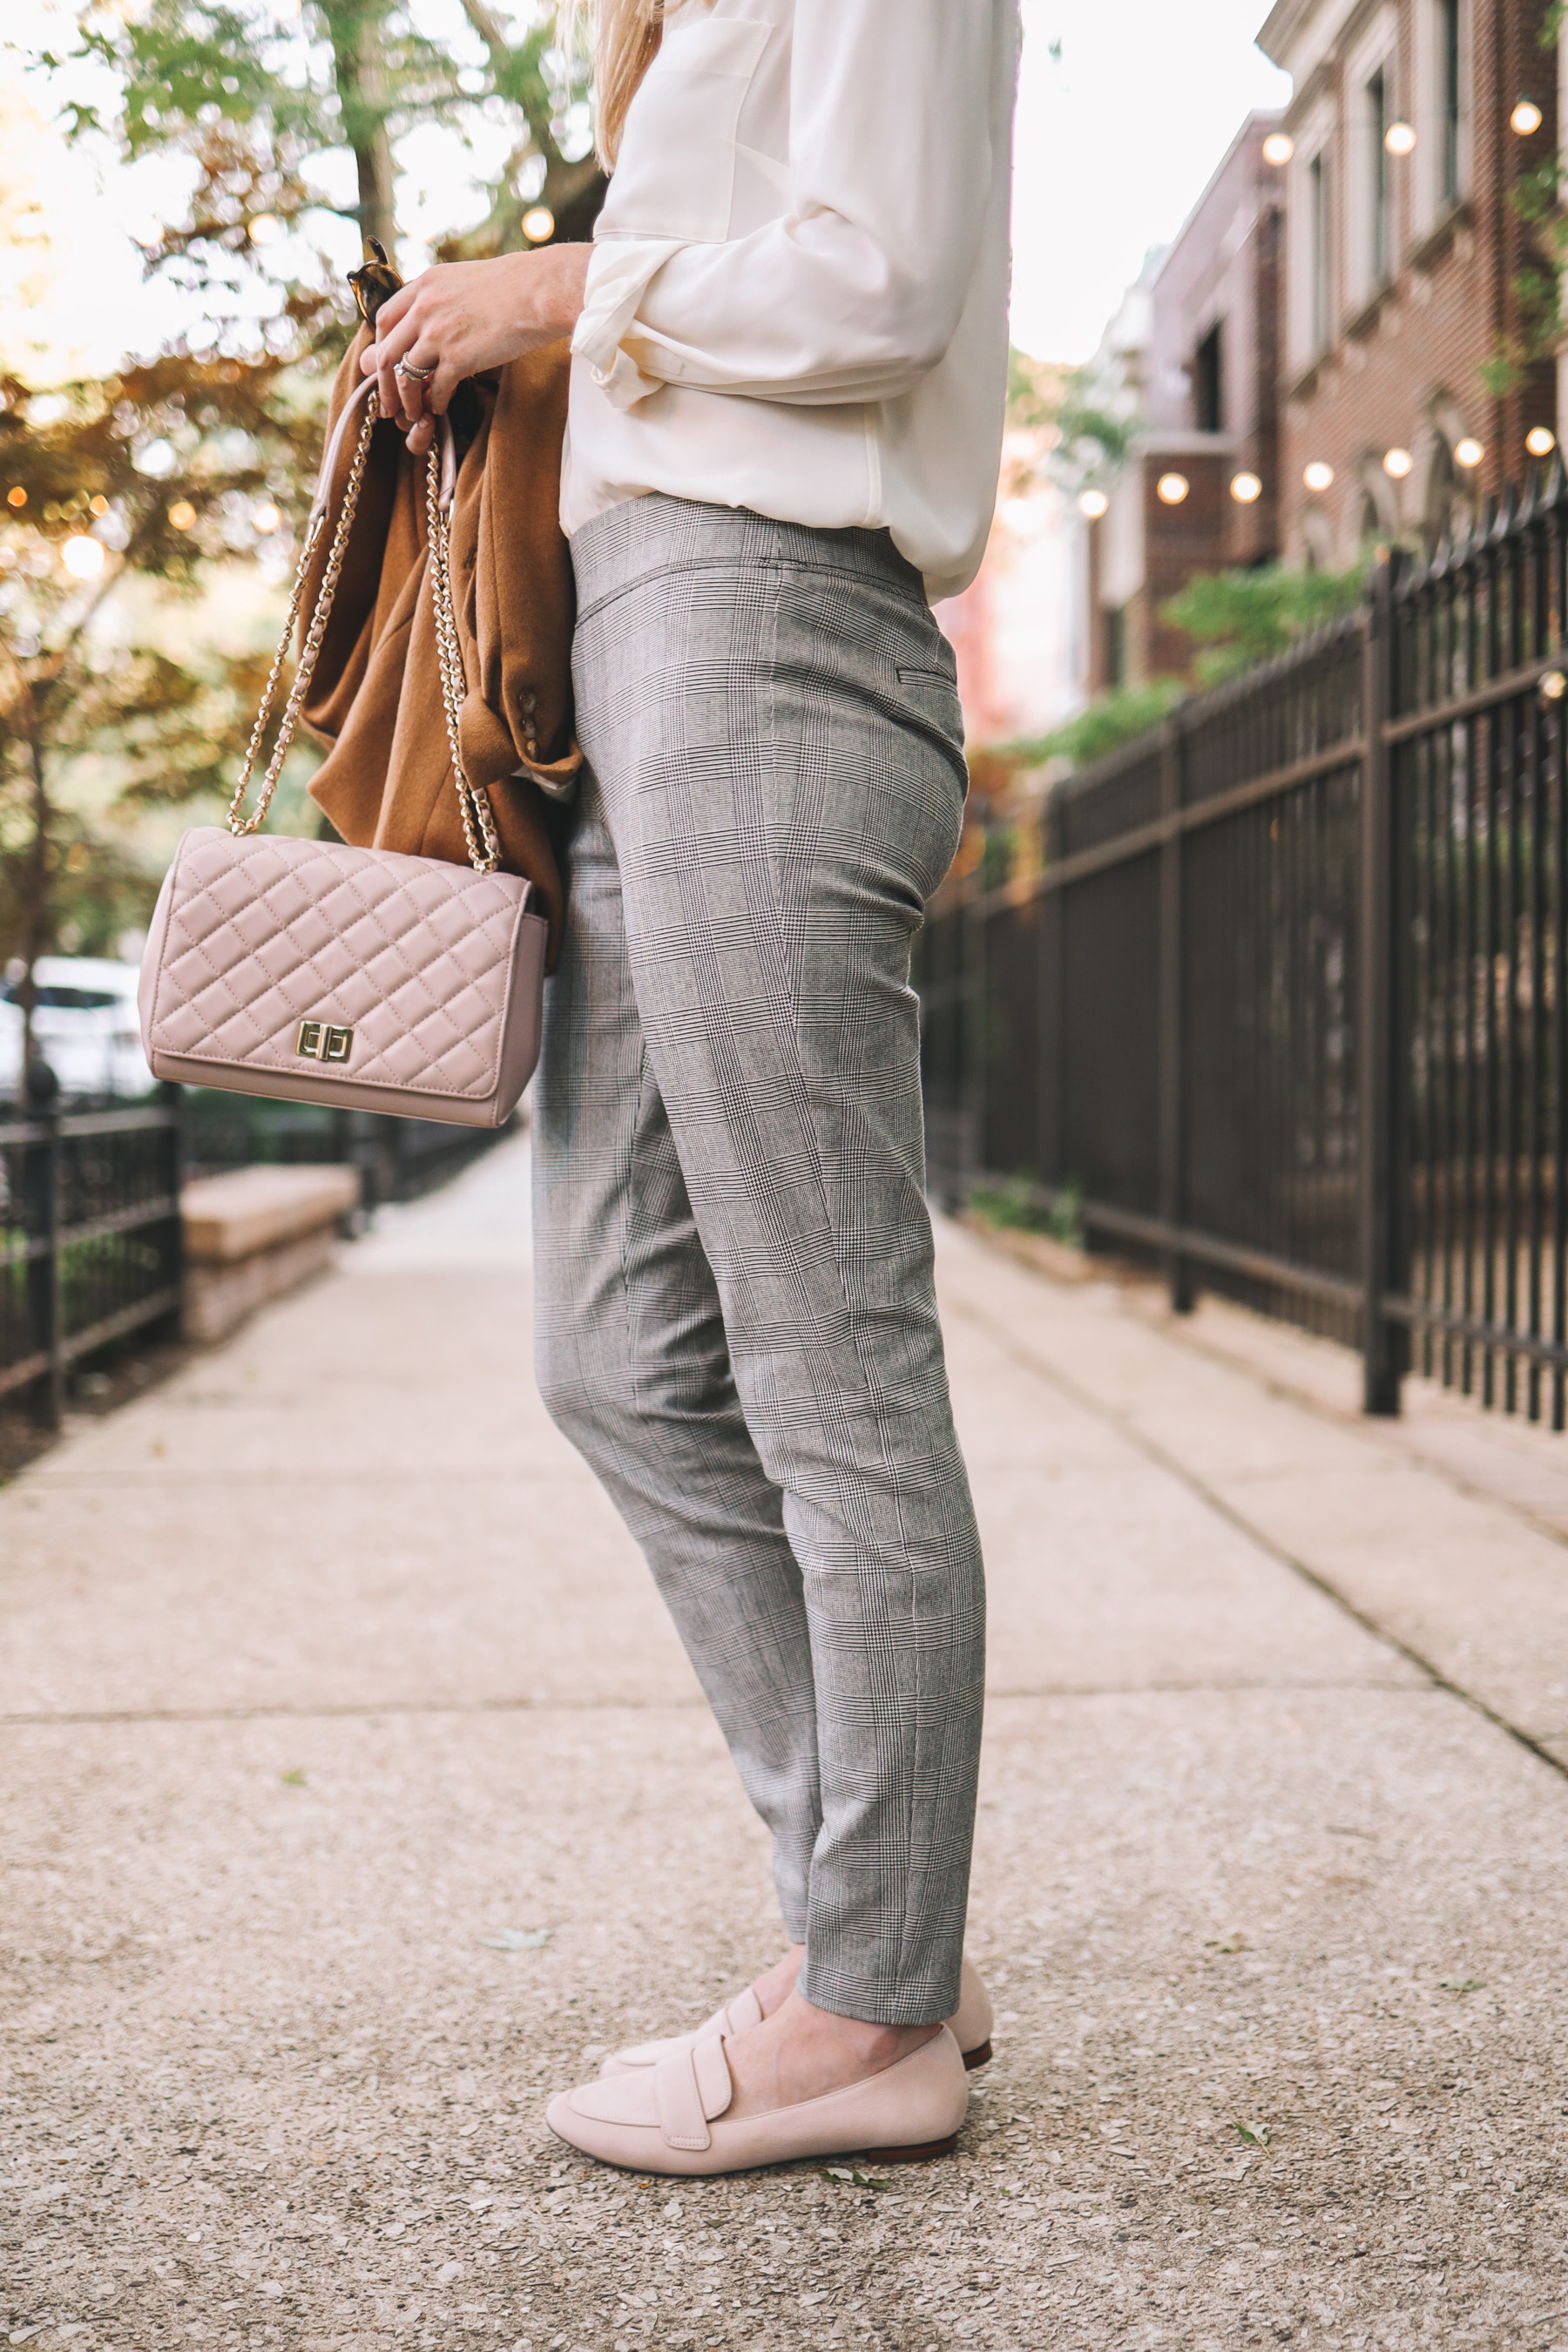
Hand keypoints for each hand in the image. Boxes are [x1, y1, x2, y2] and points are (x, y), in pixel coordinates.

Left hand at [360, 245, 592, 456]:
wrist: (540, 291)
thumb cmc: (514, 285)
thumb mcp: (465, 279)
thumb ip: (442, 298)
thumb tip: (434, 318)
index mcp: (425, 285)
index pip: (385, 318)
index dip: (380, 346)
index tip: (385, 364)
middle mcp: (425, 307)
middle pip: (386, 351)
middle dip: (383, 382)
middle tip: (387, 401)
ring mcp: (439, 333)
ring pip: (405, 374)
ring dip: (406, 400)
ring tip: (413, 413)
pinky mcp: (459, 357)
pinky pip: (436, 388)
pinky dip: (436, 403)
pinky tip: (441, 409)